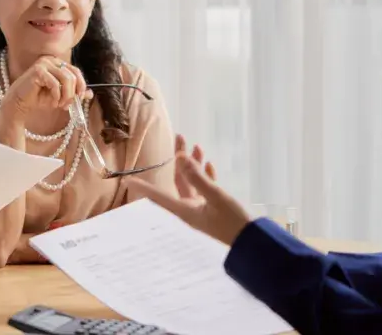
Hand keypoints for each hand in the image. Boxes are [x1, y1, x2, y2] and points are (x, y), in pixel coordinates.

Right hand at [1, 55, 90, 117]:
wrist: (20, 103)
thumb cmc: (38, 97)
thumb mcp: (60, 95)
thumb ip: (74, 92)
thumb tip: (91, 93)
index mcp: (57, 63)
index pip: (76, 71)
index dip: (81, 85)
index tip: (80, 98)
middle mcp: (51, 60)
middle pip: (73, 75)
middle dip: (73, 93)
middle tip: (67, 105)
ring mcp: (44, 63)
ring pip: (66, 79)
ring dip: (66, 95)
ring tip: (60, 105)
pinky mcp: (38, 70)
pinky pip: (55, 84)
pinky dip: (56, 96)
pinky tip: (52, 102)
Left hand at [127, 138, 248, 245]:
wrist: (254, 244)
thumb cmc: (234, 223)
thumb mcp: (216, 197)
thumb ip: (198, 177)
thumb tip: (180, 157)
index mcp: (184, 211)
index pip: (158, 196)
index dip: (143, 186)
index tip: (127, 179)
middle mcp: (189, 210)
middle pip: (178, 181)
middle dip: (179, 159)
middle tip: (180, 137)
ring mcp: (201, 210)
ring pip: (192, 183)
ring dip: (194, 164)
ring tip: (196, 146)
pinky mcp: (213, 210)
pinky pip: (204, 190)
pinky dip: (205, 176)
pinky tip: (208, 164)